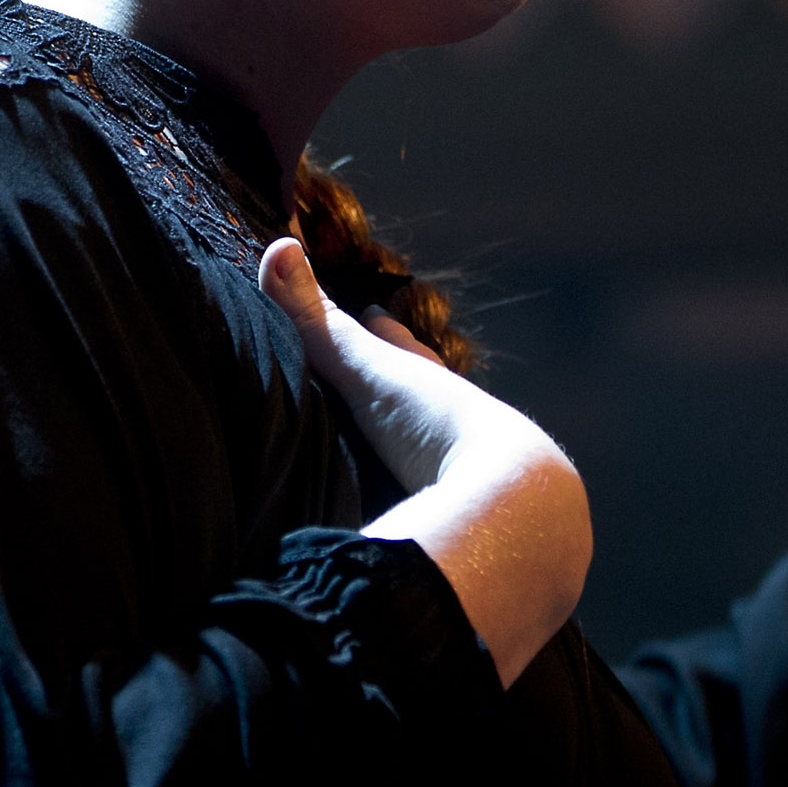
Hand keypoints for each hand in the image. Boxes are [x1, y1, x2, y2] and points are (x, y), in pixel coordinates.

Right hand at [258, 237, 589, 686]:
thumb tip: (278, 243)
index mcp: (436, 393)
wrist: (510, 516)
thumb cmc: (439, 430)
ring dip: (418, 452)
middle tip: (387, 366)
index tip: (374, 314)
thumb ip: (317, 323)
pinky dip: (426, 513)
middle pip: (430, 404)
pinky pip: (443, 522)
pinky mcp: (471, 543)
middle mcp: (461, 436)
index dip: (386, 334)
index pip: (406, 354)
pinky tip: (418, 529)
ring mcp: (472, 491)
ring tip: (394, 450)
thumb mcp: (372, 373)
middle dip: (408, 387)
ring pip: (442, 462)